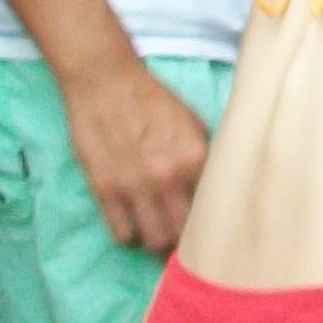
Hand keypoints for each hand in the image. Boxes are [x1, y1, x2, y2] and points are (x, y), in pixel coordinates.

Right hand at [63, 58, 208, 252]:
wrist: (105, 80)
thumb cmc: (152, 99)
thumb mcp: (193, 123)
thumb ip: (205, 159)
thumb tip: (217, 192)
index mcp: (196, 158)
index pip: (213, 212)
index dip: (212, 226)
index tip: (210, 232)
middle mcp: (168, 177)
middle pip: (184, 236)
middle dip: (185, 242)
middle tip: (183, 240)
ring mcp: (134, 187)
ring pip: (154, 242)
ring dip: (157, 242)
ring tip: (158, 232)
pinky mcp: (105, 191)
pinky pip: (122, 235)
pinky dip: (130, 237)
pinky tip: (134, 225)